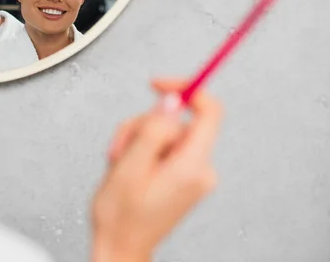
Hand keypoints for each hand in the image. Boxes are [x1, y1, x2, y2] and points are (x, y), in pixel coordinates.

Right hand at [91, 78, 222, 261]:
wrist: (120, 247)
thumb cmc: (120, 216)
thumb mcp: (127, 166)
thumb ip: (153, 130)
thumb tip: (172, 101)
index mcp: (191, 167)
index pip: (209, 110)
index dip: (184, 89)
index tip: (157, 85)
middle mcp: (200, 170)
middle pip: (178, 121)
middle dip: (143, 126)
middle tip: (121, 148)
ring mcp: (193, 175)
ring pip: (167, 133)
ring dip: (139, 140)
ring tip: (121, 164)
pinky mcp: (184, 177)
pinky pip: (166, 147)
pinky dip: (144, 151)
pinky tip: (129, 168)